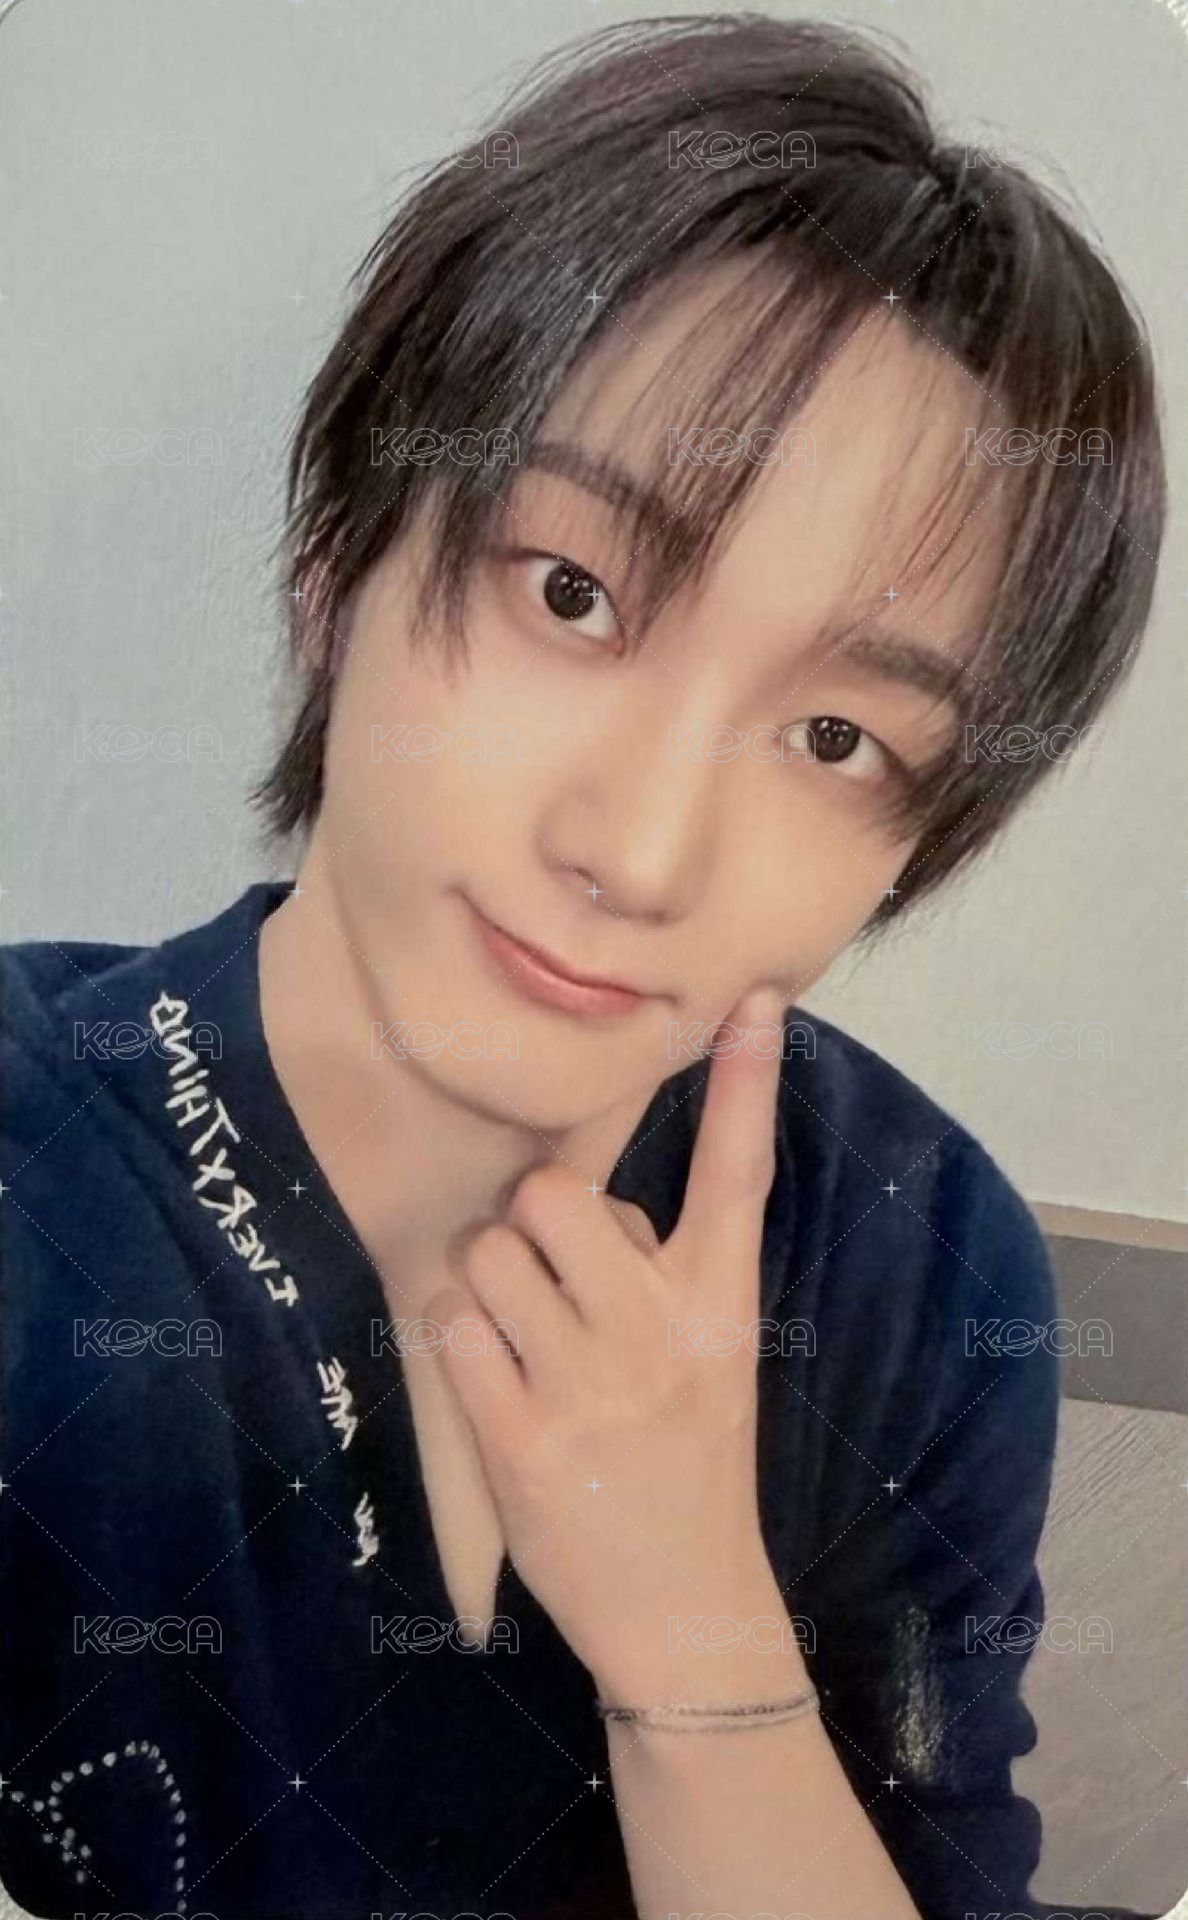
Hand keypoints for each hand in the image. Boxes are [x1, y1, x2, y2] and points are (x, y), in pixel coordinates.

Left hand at [423, 984, 786, 1685]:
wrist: (686, 1607)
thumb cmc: (693, 1461)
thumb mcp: (712, 1357)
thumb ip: (659, 1268)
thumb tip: (572, 1197)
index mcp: (721, 1304)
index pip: (738, 1172)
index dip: (746, 1080)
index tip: (753, 997)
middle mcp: (661, 1331)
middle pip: (555, 1195)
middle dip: (533, 1224)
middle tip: (551, 1280)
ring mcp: (591, 1385)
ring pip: (490, 1252)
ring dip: (489, 1280)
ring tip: (525, 1338)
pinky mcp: (523, 1439)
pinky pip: (453, 1324)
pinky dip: (460, 1339)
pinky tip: (498, 1382)